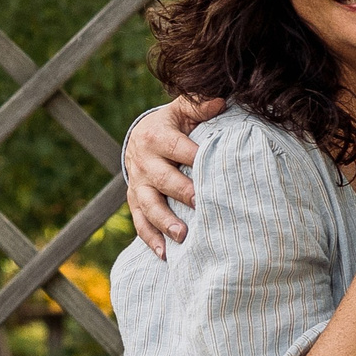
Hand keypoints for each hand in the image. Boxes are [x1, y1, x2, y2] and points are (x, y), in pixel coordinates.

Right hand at [125, 94, 224, 255]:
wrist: (142, 135)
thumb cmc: (174, 123)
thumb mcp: (183, 110)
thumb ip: (199, 106)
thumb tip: (221, 100)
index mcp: (157, 137)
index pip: (180, 149)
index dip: (198, 159)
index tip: (216, 171)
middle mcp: (144, 162)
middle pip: (164, 180)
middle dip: (182, 193)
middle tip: (203, 204)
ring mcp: (138, 184)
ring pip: (148, 205)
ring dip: (164, 222)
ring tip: (182, 235)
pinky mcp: (134, 201)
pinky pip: (139, 222)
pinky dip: (150, 239)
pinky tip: (164, 255)